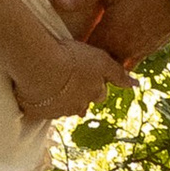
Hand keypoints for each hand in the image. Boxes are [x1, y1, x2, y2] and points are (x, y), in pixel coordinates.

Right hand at [11, 27, 129, 126]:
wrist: (40, 66)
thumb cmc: (71, 58)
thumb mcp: (100, 60)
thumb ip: (118, 73)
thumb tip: (136, 84)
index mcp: (93, 93)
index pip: (99, 94)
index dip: (95, 87)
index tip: (88, 79)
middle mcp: (77, 106)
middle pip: (81, 105)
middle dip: (78, 98)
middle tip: (69, 84)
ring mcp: (57, 111)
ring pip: (61, 109)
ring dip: (58, 101)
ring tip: (50, 87)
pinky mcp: (36, 112)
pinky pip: (39, 111)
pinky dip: (37, 105)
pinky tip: (33, 94)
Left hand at [54, 0, 169, 68]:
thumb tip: (57, 2)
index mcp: (109, 35)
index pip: (83, 54)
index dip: (72, 55)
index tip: (61, 56)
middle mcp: (124, 48)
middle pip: (100, 64)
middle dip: (89, 64)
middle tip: (76, 65)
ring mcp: (141, 48)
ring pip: (118, 63)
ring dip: (107, 63)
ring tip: (97, 63)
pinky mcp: (154, 45)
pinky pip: (134, 59)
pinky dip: (125, 58)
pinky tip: (123, 52)